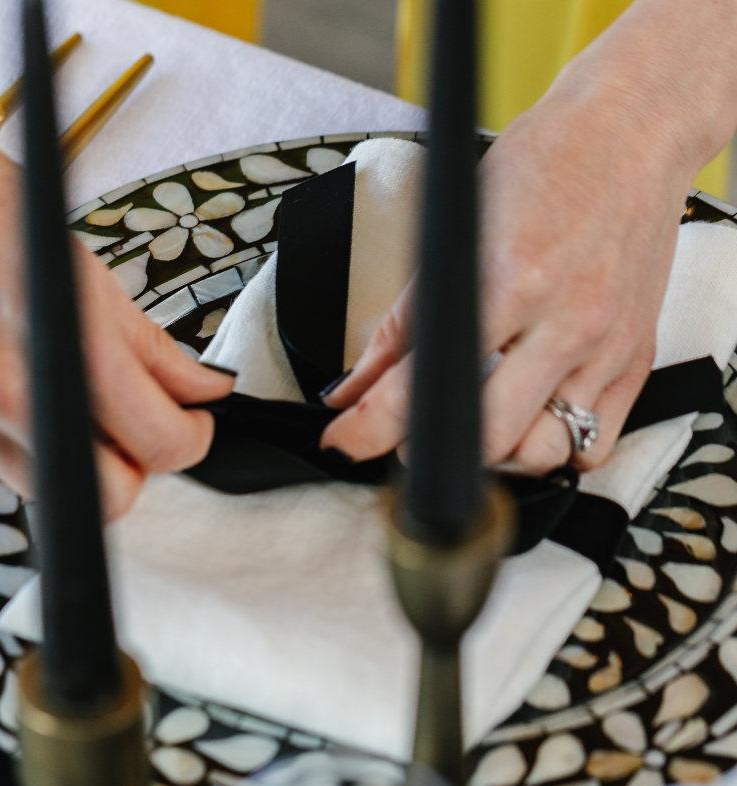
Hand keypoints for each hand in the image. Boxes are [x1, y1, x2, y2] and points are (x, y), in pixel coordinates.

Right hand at [0, 0, 233, 519]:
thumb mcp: (86, 269)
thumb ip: (151, 347)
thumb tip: (205, 388)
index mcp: (62, 345)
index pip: (158, 444)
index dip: (190, 437)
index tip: (191, 420)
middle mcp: (7, 393)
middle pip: (109, 494)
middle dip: (136, 464)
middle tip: (138, 423)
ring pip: (50, 491)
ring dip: (77, 462)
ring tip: (76, 408)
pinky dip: (14, 455)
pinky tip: (17, 410)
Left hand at [320, 0, 736, 473]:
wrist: (633, 132)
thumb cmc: (544, 167)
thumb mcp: (453, 230)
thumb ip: (400, 324)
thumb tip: (351, 389)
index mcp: (509, 282)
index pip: (426, 384)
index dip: (371, 427)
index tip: (345, 440)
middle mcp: (565, 321)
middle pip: (486, 438)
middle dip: (431, 449)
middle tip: (408, 432)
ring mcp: (606, 346)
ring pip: (543, 453)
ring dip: (494, 456)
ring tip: (469, 425)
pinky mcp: (636, 359)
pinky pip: (595, 445)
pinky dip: (552, 448)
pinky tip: (527, 421)